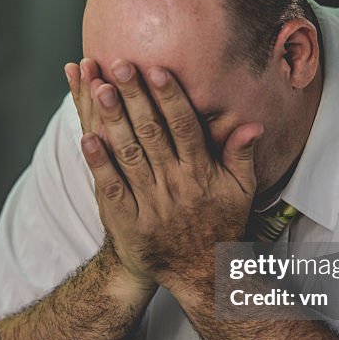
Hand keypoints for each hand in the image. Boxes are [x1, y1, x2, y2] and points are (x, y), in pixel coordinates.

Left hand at [65, 58, 263, 294]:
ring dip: (113, 121)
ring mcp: (151, 204)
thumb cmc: (221, 225)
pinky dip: (99, 164)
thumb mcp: (241, 191)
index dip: (170, 97)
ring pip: (129, 155)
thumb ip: (241, 155)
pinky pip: (112, 189)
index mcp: (201, 173)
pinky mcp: (129, 222)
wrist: (200, 274)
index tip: (156, 70)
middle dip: (135, 97)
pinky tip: (86, 137)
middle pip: (152, 134)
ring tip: (99, 88)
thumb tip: (252, 124)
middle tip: (119, 66)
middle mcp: (175, 185)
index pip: (184, 127)